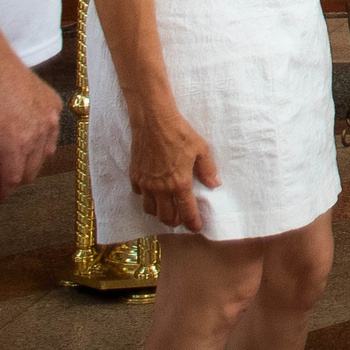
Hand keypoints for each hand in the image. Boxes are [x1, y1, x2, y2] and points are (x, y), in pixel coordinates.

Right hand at [0, 61, 61, 199]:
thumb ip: (20, 105)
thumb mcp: (19, 88)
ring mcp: (33, 137)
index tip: (24, 162)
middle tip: (12, 179)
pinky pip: (11, 177)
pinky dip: (3, 189)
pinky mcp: (14, 148)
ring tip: (3, 189)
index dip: (35, 154)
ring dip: (15, 183)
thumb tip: (5, 117)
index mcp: (50, 107)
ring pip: (28, 171)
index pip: (47, 140)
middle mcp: (49, 123)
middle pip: (40, 158)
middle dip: (27, 171)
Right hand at [128, 103, 219, 230]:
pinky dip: (147, 198)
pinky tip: (154, 192)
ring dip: (159, 213)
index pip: (186, 211)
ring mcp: (146, 183)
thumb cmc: (179, 133)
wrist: (153, 121)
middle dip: (175, 221)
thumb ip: (207, 169)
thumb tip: (215, 184)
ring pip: (150, 210)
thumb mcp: (201, 149)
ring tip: (167, 208)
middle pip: (166, 217)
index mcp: (179, 183)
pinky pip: (140, 195)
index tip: (196, 227)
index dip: (192, 222)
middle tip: (182, 219)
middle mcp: (161, 188)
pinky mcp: (135, 176)